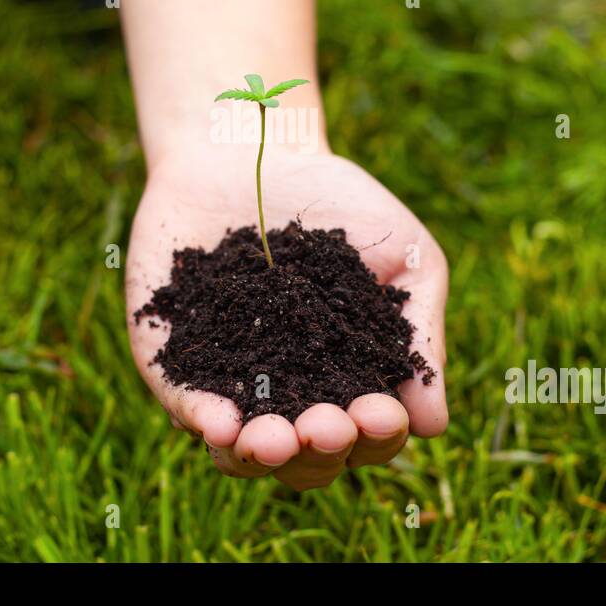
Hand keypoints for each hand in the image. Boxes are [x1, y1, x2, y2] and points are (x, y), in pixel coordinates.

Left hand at [125, 142, 447, 489]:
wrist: (255, 146)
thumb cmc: (341, 203)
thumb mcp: (406, 257)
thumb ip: (419, 333)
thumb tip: (435, 424)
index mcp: (348, 380)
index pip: (368, 435)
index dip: (378, 436)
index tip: (380, 411)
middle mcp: (288, 394)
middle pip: (307, 459)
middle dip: (320, 451)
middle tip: (326, 424)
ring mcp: (226, 381)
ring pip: (242, 452)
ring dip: (260, 456)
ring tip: (272, 439)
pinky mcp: (171, 356)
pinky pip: (183, 404)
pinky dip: (201, 420)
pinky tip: (220, 422)